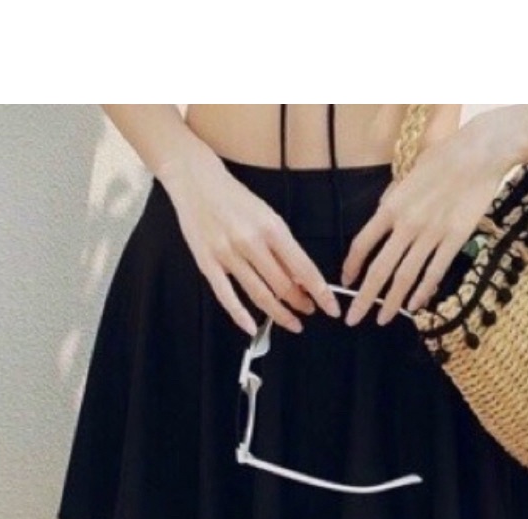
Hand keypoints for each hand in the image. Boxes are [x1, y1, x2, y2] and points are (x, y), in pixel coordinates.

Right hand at [160, 149, 342, 336]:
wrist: (196, 181)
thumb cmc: (236, 198)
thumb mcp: (268, 216)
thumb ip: (283, 247)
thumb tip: (301, 279)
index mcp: (272, 228)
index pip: (304, 268)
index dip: (320, 292)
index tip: (331, 307)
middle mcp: (251, 242)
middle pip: (282, 285)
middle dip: (300, 303)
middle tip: (309, 311)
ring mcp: (227, 254)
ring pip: (259, 294)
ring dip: (279, 313)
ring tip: (292, 322)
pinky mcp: (207, 263)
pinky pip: (226, 296)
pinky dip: (239, 315)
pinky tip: (251, 328)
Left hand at [339, 123, 513, 326]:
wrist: (480, 152)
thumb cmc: (443, 158)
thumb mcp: (407, 176)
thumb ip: (392, 200)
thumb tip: (381, 216)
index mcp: (391, 207)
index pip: (362, 245)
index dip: (351, 267)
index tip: (346, 283)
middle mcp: (407, 224)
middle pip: (379, 270)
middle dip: (364, 299)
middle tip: (353, 319)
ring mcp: (431, 234)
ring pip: (405, 277)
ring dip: (391, 302)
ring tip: (382, 319)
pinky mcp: (455, 239)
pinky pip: (434, 272)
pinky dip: (422, 292)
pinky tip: (414, 306)